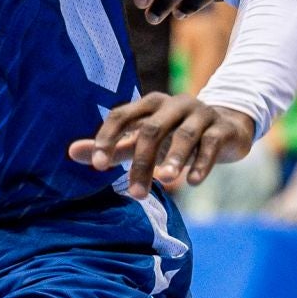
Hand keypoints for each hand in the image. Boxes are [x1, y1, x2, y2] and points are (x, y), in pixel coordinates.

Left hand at [68, 93, 255, 199]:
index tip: (97, 165)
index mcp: (149, 104)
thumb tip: (71, 153)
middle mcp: (174, 104)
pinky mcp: (222, 129)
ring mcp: (200, 113)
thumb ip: (112, 146)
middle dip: (142, 162)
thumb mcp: (142, 139)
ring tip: (165, 181)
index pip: (121, 115)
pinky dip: (201, 162)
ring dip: (174, 158)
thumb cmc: (174, 135)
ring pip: (184, 134)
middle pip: (151, 130)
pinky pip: (210, 144)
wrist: (225, 129)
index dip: (108, 137)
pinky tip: (191, 182)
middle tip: (135, 194)